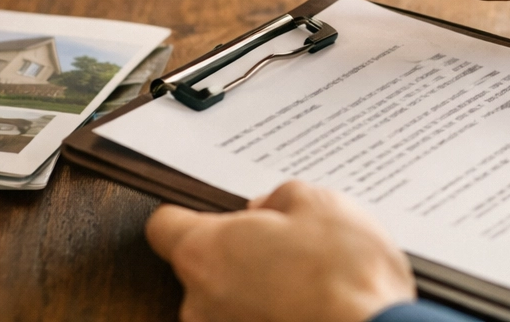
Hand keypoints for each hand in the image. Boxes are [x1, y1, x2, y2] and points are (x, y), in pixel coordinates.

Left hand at [146, 180, 414, 321]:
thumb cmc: (345, 277)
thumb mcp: (319, 204)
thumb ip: (280, 199)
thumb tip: (271, 208)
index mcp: (206, 252)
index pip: (165, 225)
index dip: (189, 213)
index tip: (212, 212)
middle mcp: (200, 303)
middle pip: (204, 265)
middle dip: (241, 252)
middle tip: (287, 243)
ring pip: (230, 302)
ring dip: (260, 290)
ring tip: (309, 281)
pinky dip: (275, 316)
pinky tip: (310, 307)